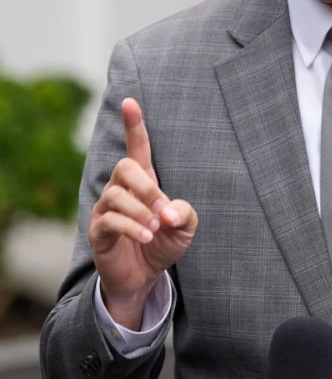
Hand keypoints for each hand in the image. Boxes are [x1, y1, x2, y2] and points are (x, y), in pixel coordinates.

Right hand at [89, 98, 197, 328]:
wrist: (144, 277)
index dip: (134, 126)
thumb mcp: (185, 227)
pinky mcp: (98, 231)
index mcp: (144, 182)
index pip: (137, 149)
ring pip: (116, 195)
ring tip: (156, 230)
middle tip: (162, 211)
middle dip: (146, 185)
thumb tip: (168, 212)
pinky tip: (147, 238)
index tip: (130, 101)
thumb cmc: (164, 243)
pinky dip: (132, 228)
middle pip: (124, 167)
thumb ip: (184, 214)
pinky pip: (110, 221)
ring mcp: (106, 210)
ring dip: (141, 212)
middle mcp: (121, 190)